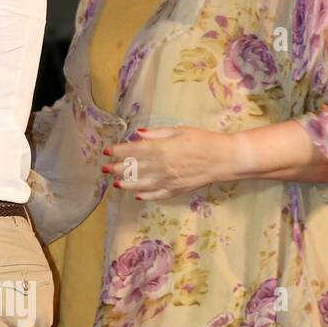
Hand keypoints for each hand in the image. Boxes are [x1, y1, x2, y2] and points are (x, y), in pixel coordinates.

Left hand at [101, 126, 234, 199]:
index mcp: (160, 149)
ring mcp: (166, 181)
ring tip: (116, 183)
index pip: (132, 151)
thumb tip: (137, 134)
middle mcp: (160, 167)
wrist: (222, 158)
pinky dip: (145, 196)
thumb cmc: (202, 140)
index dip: (118, 151)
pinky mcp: (175, 191)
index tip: (107, 151)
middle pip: (132, 169)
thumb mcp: (179, 130)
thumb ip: (156, 134)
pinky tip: (137, 195)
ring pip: (140, 185)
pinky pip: (155, 195)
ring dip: (126, 184)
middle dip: (116, 169)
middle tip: (104, 169)